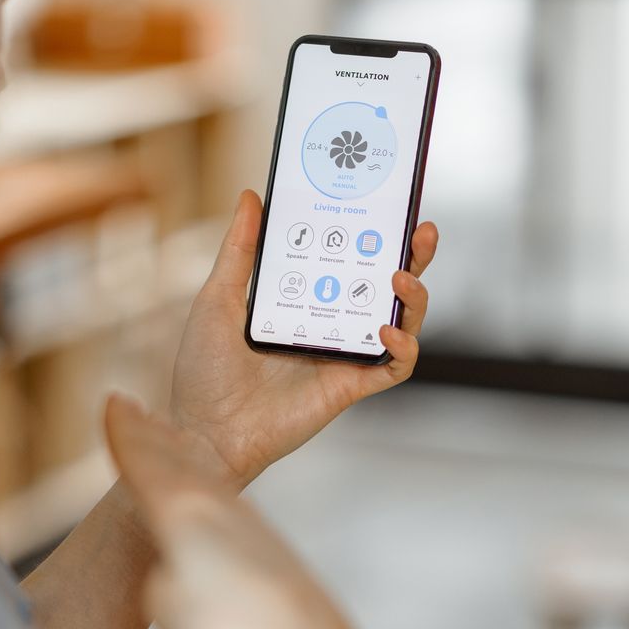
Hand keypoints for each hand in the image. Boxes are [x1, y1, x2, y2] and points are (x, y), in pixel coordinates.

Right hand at [104, 395, 369, 628]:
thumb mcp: (164, 603)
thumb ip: (162, 570)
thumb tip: (179, 569)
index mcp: (181, 512)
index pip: (143, 462)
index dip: (124, 433)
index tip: (112, 400)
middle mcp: (216, 507)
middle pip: (174, 460)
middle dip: (149, 434)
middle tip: (131, 407)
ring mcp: (247, 524)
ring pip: (205, 477)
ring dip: (182, 456)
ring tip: (168, 437)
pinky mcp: (268, 547)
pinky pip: (227, 501)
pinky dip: (211, 485)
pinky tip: (213, 493)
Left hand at [168, 190, 437, 485]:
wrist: (206, 432)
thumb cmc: (205, 370)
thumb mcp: (218, 298)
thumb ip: (240, 250)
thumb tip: (251, 196)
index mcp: (303, 298)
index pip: (349, 258)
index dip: (374, 233)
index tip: (387, 205)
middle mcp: (330, 323)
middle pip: (386, 285)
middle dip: (413, 257)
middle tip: (423, 231)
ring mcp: (344, 354)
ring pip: (401, 322)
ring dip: (414, 298)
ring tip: (401, 278)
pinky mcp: (351, 385)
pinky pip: (394, 366)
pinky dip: (402, 348)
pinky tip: (386, 331)